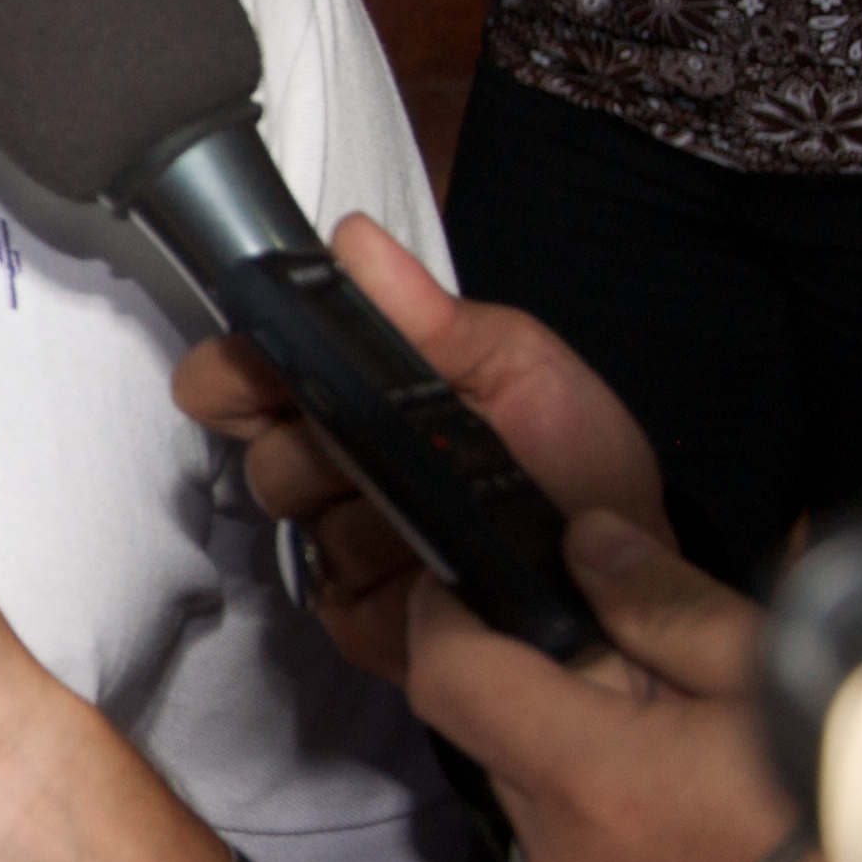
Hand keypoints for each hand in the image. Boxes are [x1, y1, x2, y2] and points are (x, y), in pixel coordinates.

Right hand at [174, 212, 668, 683]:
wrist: (626, 576)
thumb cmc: (577, 461)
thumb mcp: (521, 366)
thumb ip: (432, 313)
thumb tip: (350, 239)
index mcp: (354, 394)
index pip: (236, 376)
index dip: (235, 374)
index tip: (266, 376)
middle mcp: (330, 470)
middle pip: (264, 460)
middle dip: (324, 453)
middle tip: (392, 452)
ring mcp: (339, 550)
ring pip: (306, 530)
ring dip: (376, 521)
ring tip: (446, 519)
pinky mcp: (359, 622)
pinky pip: (340, 600)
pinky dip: (396, 586)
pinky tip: (443, 576)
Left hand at [409, 511, 822, 861]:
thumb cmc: (855, 783)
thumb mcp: (762, 662)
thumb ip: (656, 599)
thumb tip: (586, 544)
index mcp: (599, 785)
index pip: (452, 678)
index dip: (443, 616)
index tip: (458, 581)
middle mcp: (569, 860)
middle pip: (483, 732)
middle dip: (527, 677)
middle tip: (618, 654)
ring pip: (523, 788)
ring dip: (565, 743)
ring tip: (665, 729)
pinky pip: (561, 841)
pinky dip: (594, 800)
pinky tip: (669, 784)